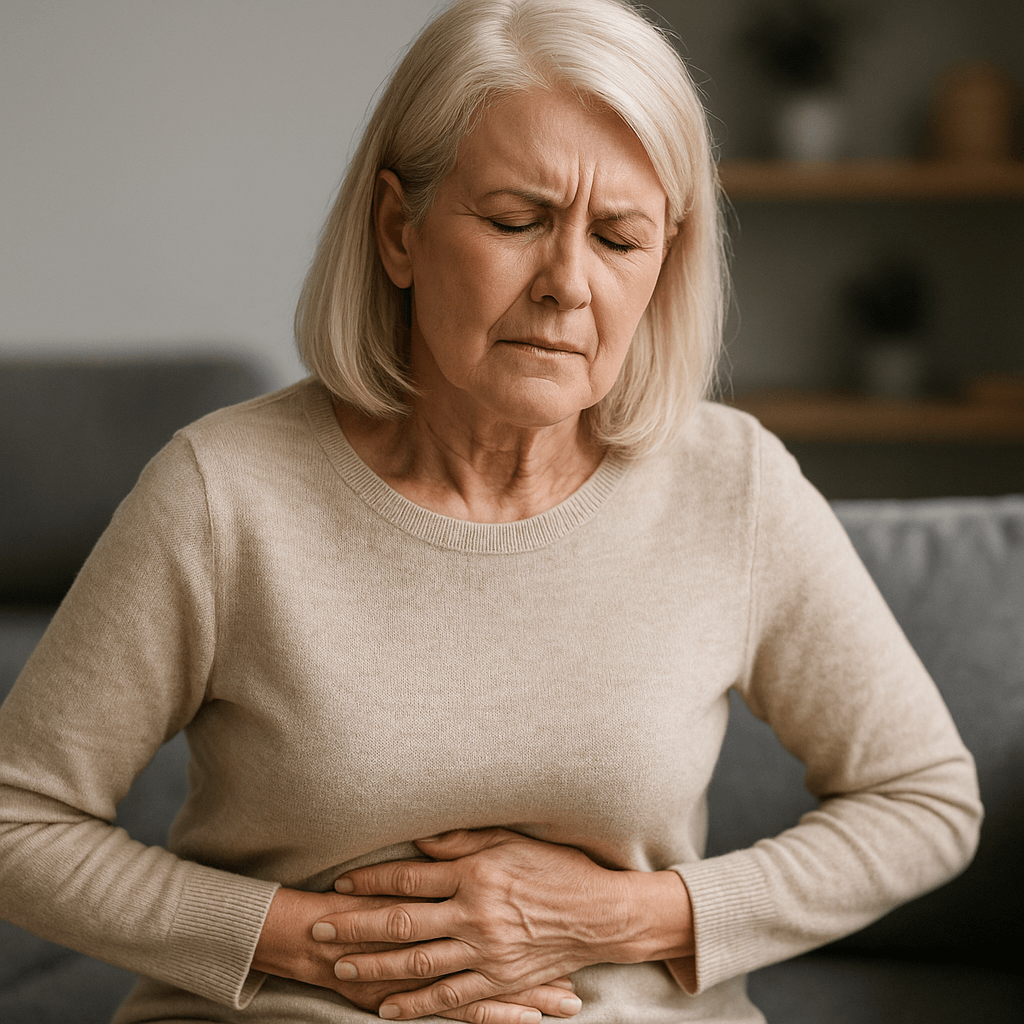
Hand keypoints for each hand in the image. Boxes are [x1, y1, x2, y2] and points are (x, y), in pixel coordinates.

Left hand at [313, 828, 693, 1019]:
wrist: (601, 915)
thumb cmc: (557, 868)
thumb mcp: (511, 841)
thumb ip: (462, 842)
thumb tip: (420, 839)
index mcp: (475, 874)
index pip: (410, 878)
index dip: (371, 881)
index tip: (342, 883)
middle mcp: (474, 914)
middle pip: (401, 923)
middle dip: (356, 927)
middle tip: (320, 930)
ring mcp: (485, 952)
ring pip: (417, 964)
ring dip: (374, 968)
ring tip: (340, 970)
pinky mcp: (498, 981)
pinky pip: (449, 998)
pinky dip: (416, 1005)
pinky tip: (388, 1008)